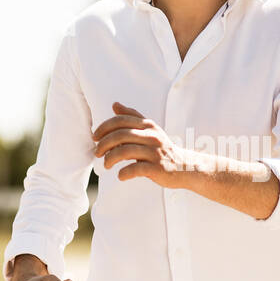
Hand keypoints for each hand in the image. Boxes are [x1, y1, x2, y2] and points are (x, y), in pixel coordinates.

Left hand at [93, 102, 208, 187]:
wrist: (184, 167)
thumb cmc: (161, 148)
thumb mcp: (149, 129)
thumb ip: (132, 117)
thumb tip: (115, 105)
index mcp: (148, 126)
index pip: (121, 120)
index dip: (104, 127)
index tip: (94, 137)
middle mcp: (151, 136)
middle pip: (120, 135)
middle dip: (103, 144)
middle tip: (97, 152)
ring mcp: (154, 152)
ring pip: (125, 151)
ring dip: (110, 159)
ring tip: (106, 164)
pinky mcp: (157, 168)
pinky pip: (134, 169)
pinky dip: (123, 173)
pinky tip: (120, 175)